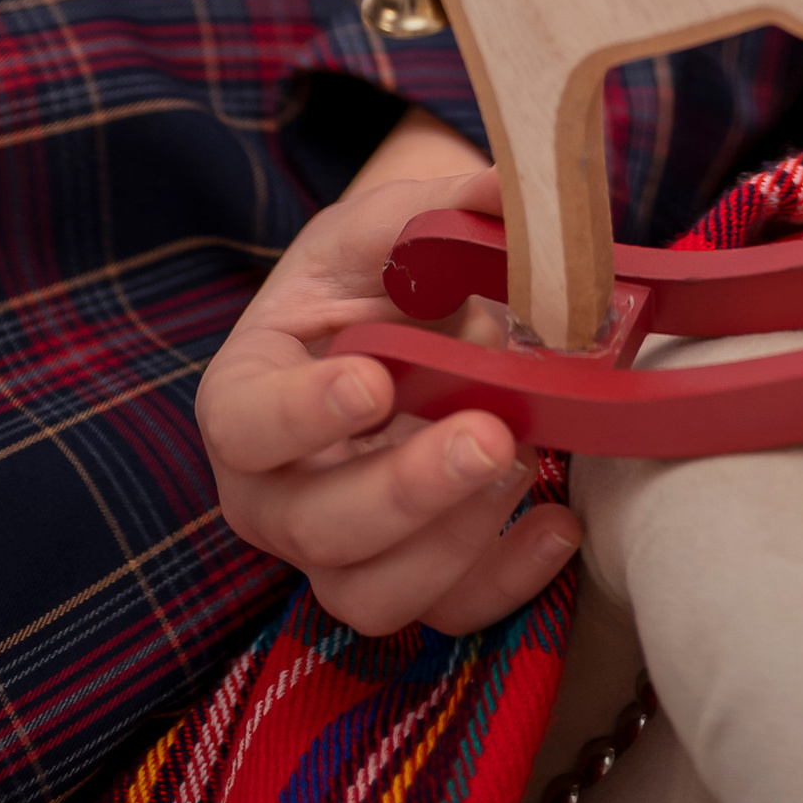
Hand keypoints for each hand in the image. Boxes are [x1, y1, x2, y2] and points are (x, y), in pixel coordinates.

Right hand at [197, 156, 579, 635]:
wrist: (406, 326)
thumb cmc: (374, 276)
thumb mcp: (389, 227)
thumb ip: (441, 207)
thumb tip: (506, 188)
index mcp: (247, 394)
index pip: (245, 424)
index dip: (302, 414)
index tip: (372, 381)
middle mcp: (275, 491)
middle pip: (314, 526)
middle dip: (406, 490)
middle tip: (490, 435)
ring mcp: (335, 549)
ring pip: (370, 593)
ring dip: (453, 541)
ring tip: (523, 462)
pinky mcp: (405, 579)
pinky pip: (443, 615)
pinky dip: (505, 583)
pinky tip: (557, 524)